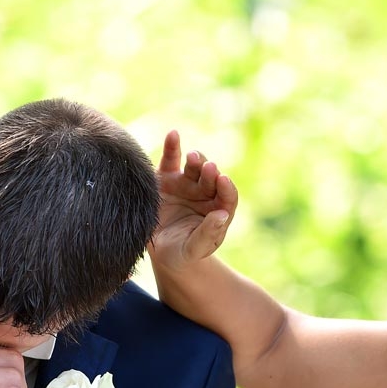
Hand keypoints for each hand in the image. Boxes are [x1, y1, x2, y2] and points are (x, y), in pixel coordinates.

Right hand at [151, 130, 237, 274]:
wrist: (158, 252)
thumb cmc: (182, 253)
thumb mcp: (195, 249)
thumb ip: (208, 234)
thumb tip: (222, 215)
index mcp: (218, 210)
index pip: (228, 196)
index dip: (227, 188)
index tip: (223, 181)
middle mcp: (205, 194)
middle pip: (211, 179)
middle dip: (211, 173)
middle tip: (209, 169)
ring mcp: (186, 184)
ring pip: (194, 167)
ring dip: (196, 161)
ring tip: (193, 157)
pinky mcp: (166, 178)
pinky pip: (171, 160)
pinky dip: (172, 146)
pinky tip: (173, 134)